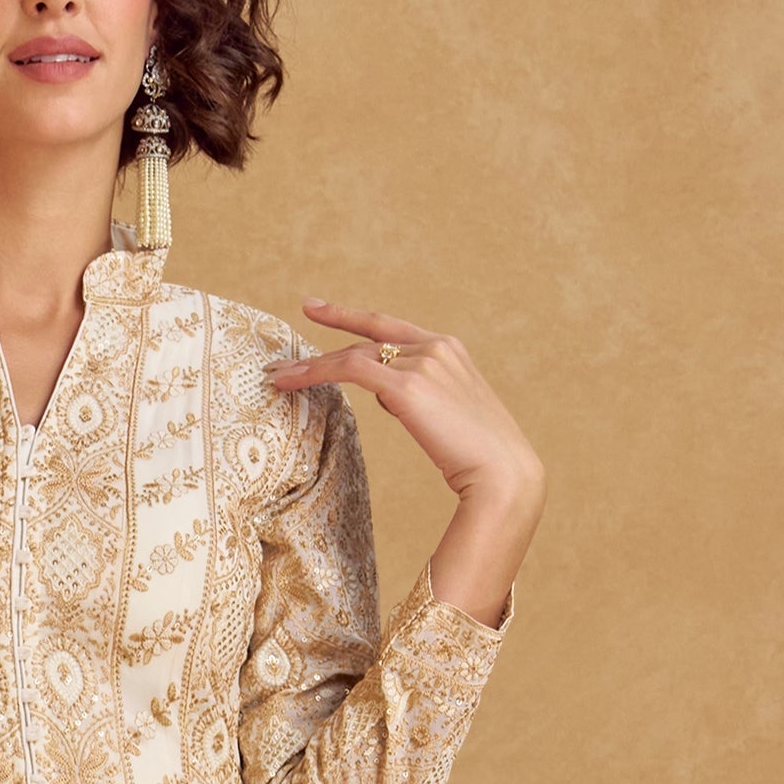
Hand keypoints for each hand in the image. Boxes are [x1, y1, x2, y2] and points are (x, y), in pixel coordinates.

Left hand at [266, 301, 545, 628]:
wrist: (503, 475)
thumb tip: (391, 398)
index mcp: (451, 350)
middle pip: (370, 337)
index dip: (357, 317)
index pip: (394, 327)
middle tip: (304, 312)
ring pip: (354, 355)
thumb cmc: (483, 460)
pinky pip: (349, 369)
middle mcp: (435, 347)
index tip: (327, 309)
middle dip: (333, 322)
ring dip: (313, 365)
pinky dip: (315, 373)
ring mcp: (422, 363)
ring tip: (280, 376)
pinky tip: (291, 381)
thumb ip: (425, 399)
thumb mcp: (454, 418)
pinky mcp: (407, 386)